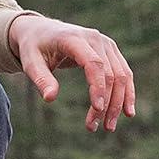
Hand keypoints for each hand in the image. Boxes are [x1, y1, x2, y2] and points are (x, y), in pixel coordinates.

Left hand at [8, 14, 136, 132]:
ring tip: (109, 127)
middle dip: (106, 103)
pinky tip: (127, 112)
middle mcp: (95, 38)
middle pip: (110, 73)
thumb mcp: (30, 62)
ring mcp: (106, 43)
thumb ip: (41, 79)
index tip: (97, 109)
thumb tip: (50, 98)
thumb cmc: (34, 48)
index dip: (98, 86)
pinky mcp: (110, 50)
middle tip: (93, 127)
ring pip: (121, 75)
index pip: (94, 63)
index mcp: (74, 38)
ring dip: (118, 102)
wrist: (41, 30)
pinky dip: (127, 92)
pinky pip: (124, 73)